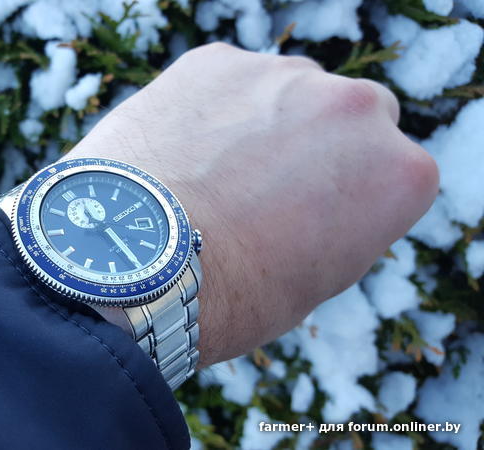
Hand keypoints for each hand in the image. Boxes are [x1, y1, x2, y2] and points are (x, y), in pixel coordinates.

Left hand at [63, 43, 438, 365]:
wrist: (142, 267)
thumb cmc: (232, 293)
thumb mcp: (319, 278)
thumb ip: (341, 220)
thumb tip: (321, 199)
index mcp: (401, 173)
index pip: (392, 169)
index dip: (347, 194)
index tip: (312, 214)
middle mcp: (355, 108)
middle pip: (347, 117)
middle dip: (315, 145)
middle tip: (262, 189)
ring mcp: (283, 75)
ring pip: (284, 91)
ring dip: (261, 121)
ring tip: (210, 175)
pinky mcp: (216, 60)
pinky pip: (224, 80)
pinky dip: (207, 107)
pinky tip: (179, 151)